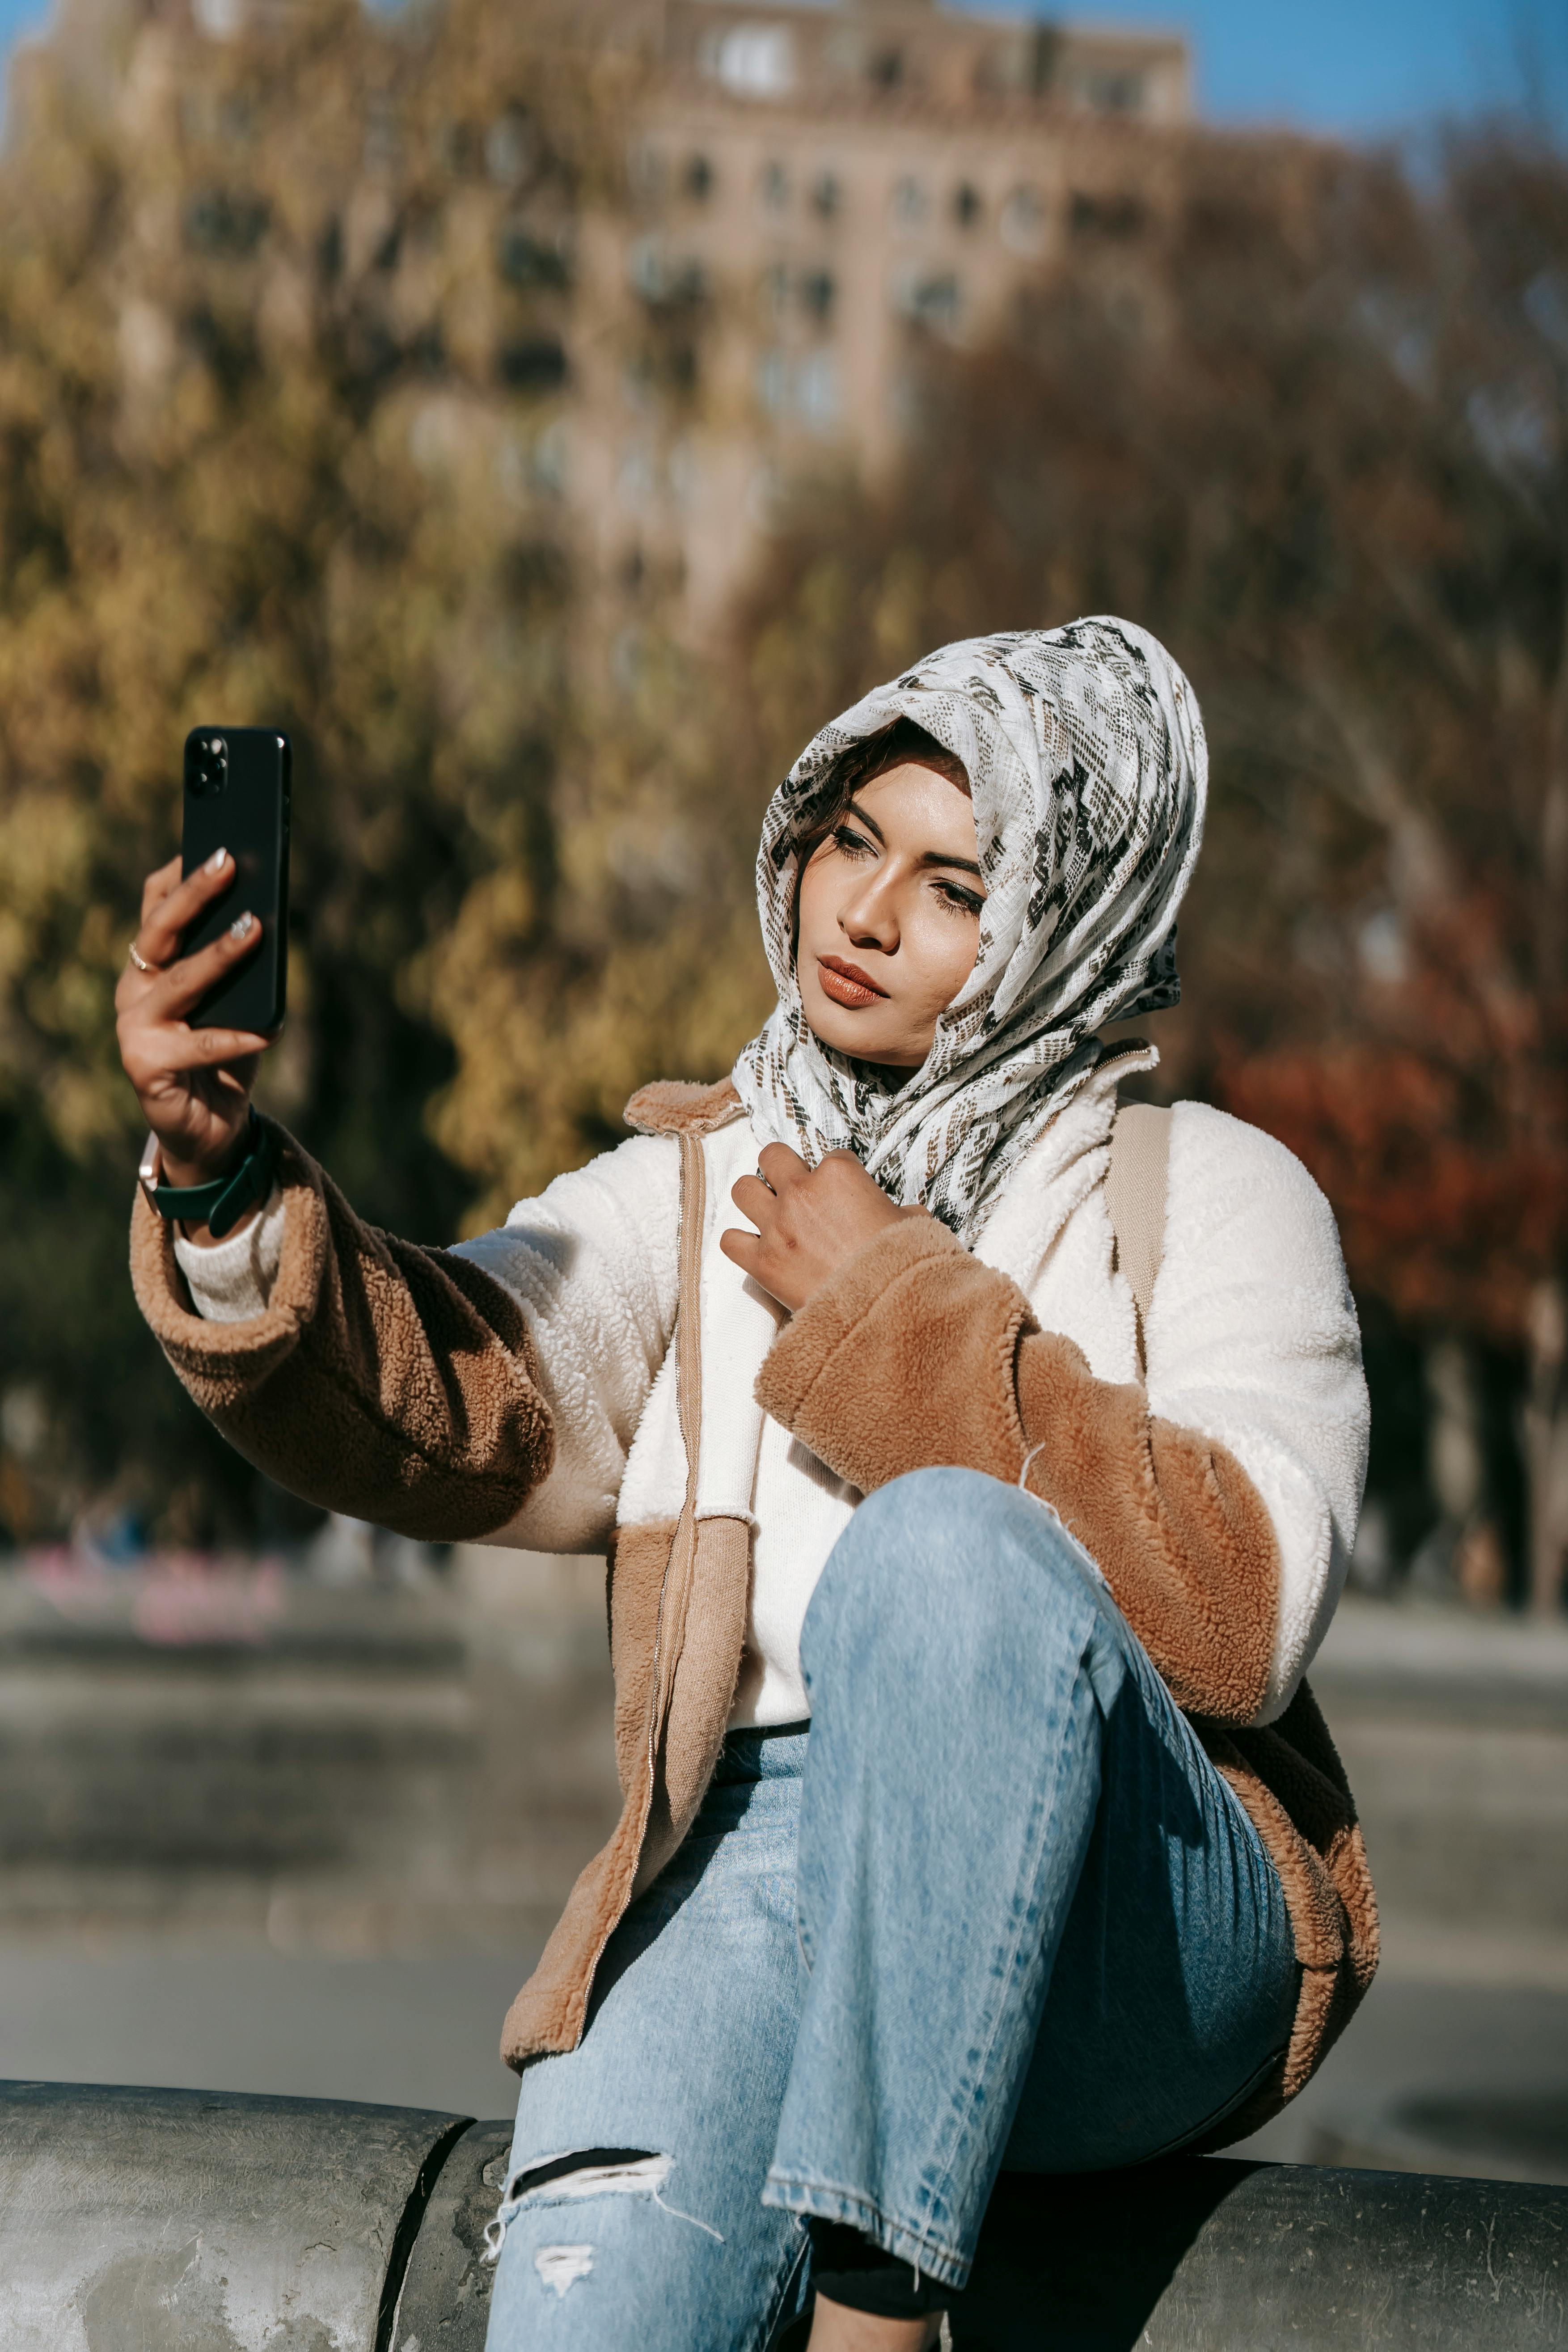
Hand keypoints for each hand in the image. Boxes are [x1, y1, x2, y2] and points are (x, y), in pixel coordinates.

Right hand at [115, 850, 273, 1193]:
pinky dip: (235, 1037)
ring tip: (257, 929)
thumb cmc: (223, 1055)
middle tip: (229, 861)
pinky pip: (198, 1045)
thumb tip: (266, 917)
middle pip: (159, 930)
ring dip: (219, 954)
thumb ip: (239, 966)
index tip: (211, 841)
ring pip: (178, 982)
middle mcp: (134, 989)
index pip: (153, 906)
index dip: (178, 874)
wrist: (210, 1126)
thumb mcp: (234, 1001)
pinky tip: (268, 1030)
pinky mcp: (145, 1067)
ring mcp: (134, 1028)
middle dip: (195, 893)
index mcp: (149, 965)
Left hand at [720, 1144, 923, 1312]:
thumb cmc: (902, 1266)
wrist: (885, 1311)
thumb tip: (901, 1214)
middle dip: (781, 1170)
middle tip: (793, 1191)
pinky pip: (729, 1240)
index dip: (837, 1177)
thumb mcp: (912, 1225)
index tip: (842, 1196)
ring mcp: (777, 1226)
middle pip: (772, 1156)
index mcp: (839, 1174)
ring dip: (755, 1199)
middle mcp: (801, 1192)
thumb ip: (898, 1211)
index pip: (830, 1157)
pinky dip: (741, 1244)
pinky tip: (756, 1250)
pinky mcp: (762, 1262)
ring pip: (743, 1189)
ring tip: (769, 1215)